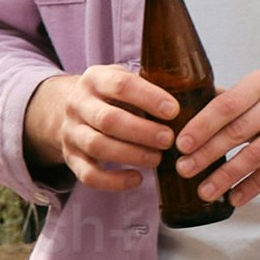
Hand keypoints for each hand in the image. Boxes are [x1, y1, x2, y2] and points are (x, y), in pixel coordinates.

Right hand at [23, 61, 180, 192]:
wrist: (70, 108)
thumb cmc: (112, 96)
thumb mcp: (124, 79)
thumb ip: (148, 87)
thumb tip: (190, 101)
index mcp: (95, 78)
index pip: (120, 85)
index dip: (148, 98)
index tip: (174, 111)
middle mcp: (77, 104)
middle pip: (108, 119)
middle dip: (142, 131)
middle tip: (169, 139)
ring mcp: (70, 132)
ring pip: (97, 146)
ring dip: (131, 155)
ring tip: (157, 159)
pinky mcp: (70, 158)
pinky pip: (88, 175)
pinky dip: (114, 181)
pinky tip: (137, 178)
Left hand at [175, 57, 259, 205]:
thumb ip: (230, 99)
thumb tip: (187, 111)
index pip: (227, 104)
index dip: (202, 125)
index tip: (181, 143)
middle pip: (237, 131)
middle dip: (207, 153)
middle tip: (184, 169)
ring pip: (255, 156)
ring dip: (226, 176)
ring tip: (204, 191)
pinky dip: (251, 187)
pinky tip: (234, 198)